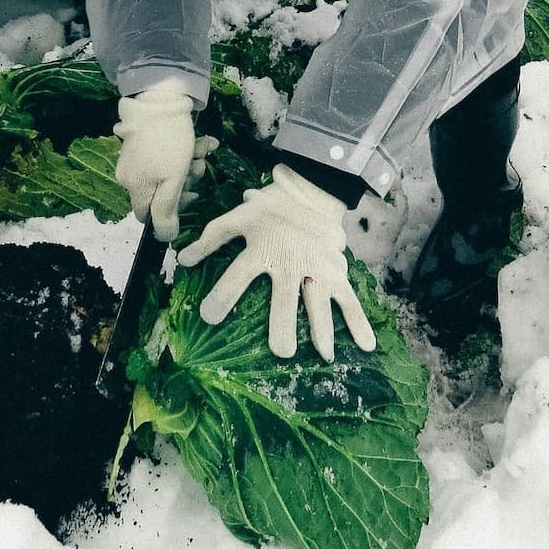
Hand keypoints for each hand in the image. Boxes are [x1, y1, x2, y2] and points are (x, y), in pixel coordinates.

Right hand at [112, 86, 215, 241]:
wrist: (161, 99)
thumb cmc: (168, 144)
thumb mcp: (172, 182)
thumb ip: (166, 212)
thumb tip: (164, 238)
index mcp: (134, 187)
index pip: (149, 216)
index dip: (170, 211)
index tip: (189, 195)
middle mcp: (130, 175)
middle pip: (161, 193)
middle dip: (186, 181)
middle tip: (198, 166)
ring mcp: (137, 156)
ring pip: (169, 172)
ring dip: (190, 163)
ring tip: (201, 148)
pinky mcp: (146, 141)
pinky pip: (167, 155)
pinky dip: (185, 149)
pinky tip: (199, 141)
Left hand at [176, 164, 376, 361]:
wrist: (310, 191)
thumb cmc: (269, 209)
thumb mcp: (237, 217)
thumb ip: (211, 239)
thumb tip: (181, 260)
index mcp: (262, 250)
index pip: (238, 275)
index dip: (222, 295)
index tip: (209, 317)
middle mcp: (289, 263)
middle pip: (285, 298)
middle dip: (284, 324)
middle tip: (281, 351)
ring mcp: (316, 270)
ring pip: (319, 304)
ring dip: (322, 330)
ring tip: (323, 356)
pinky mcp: (335, 273)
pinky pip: (349, 300)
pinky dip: (359, 323)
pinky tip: (366, 346)